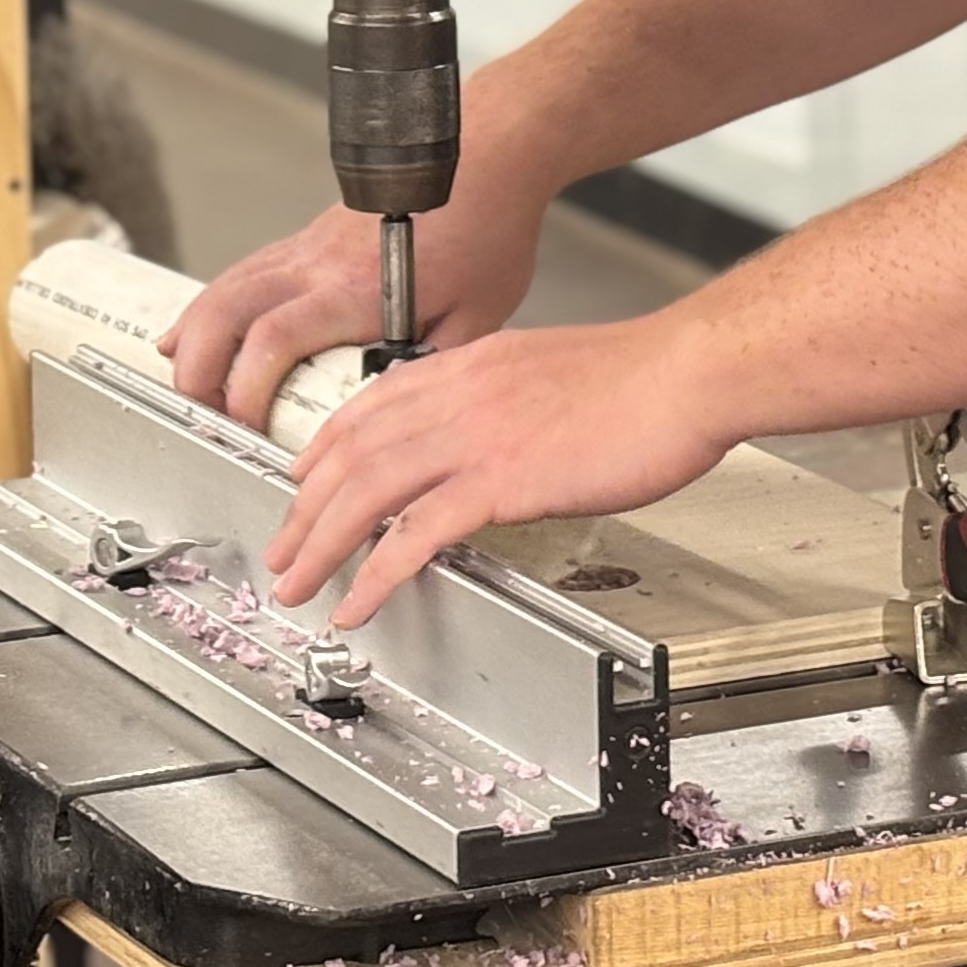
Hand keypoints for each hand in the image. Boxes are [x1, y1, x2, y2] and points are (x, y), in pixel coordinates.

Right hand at [159, 166, 550, 431]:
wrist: (485, 156)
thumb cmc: (487, 225)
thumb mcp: (478, 318)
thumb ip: (431, 371)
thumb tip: (404, 416)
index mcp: (356, 290)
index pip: (274, 340)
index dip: (246, 387)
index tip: (247, 426)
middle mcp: (318, 264)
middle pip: (225, 310)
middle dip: (197, 365)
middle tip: (197, 410)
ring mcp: (307, 247)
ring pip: (225, 285)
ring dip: (194, 333)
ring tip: (182, 378)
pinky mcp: (308, 238)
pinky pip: (243, 271)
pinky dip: (212, 303)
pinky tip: (199, 326)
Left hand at [260, 315, 740, 626]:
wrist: (683, 375)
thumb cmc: (642, 378)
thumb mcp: (552, 371)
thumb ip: (508, 397)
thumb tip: (497, 432)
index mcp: (471, 366)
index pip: (372, 405)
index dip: (326, 447)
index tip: (304, 480)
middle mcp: (458, 394)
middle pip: (353, 452)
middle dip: (305, 507)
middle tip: (283, 549)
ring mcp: (475, 436)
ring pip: (368, 492)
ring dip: (322, 544)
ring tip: (300, 583)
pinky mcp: (500, 480)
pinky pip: (417, 532)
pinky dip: (378, 572)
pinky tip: (363, 601)